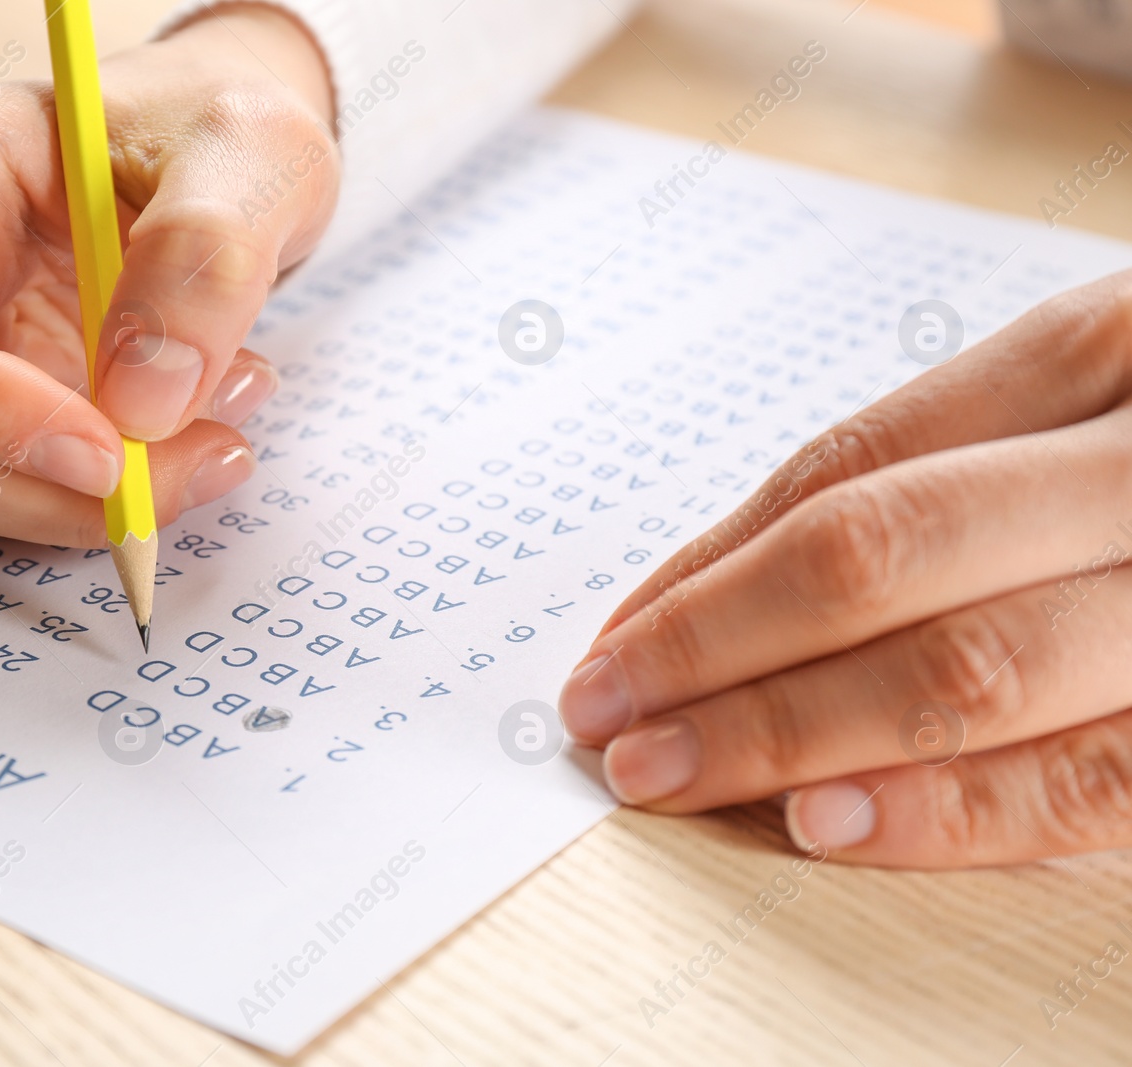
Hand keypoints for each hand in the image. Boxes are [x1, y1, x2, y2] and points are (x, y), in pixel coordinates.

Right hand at [0, 6, 336, 544]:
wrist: (233, 168)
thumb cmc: (213, 128)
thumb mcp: (245, 151)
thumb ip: (202, 254)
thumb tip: (141, 403)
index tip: (102, 448)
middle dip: (60, 486)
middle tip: (209, 456)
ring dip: (107, 502)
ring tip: (227, 430)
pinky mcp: (6, 426)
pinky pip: (38, 503)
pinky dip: (127, 499)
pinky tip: (206, 436)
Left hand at [559, 271, 1131, 868]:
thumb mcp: (1084, 406)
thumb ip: (937, 475)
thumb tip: (708, 585)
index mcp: (1103, 352)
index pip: (851, 468)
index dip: (707, 566)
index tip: (609, 643)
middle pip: (883, 557)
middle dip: (717, 652)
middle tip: (602, 720)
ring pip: (973, 668)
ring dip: (791, 735)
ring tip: (669, 778)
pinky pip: (1100, 785)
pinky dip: (952, 813)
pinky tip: (831, 828)